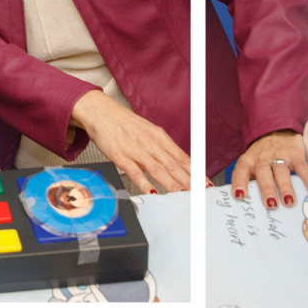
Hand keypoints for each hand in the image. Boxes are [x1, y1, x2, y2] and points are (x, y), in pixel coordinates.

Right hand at [72, 90, 192, 193]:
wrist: (101, 112)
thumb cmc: (125, 124)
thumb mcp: (148, 132)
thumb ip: (162, 149)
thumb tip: (179, 165)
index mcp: (159, 137)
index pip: (181, 157)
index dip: (195, 172)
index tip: (206, 184)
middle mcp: (150, 143)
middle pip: (173, 165)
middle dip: (188, 181)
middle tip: (200, 193)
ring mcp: (135, 150)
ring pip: (157, 169)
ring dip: (171, 183)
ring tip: (182, 195)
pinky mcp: (119, 156)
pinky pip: (133, 171)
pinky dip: (143, 182)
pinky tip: (152, 191)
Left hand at [230, 129, 307, 209]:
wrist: (275, 128)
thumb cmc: (261, 153)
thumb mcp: (251, 163)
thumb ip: (250, 180)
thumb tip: (252, 204)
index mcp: (249, 160)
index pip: (241, 171)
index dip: (239, 183)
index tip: (239, 196)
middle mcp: (262, 158)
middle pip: (263, 173)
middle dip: (266, 189)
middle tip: (271, 204)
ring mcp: (279, 155)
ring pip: (281, 171)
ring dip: (285, 187)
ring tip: (289, 201)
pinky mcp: (295, 154)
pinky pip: (302, 167)